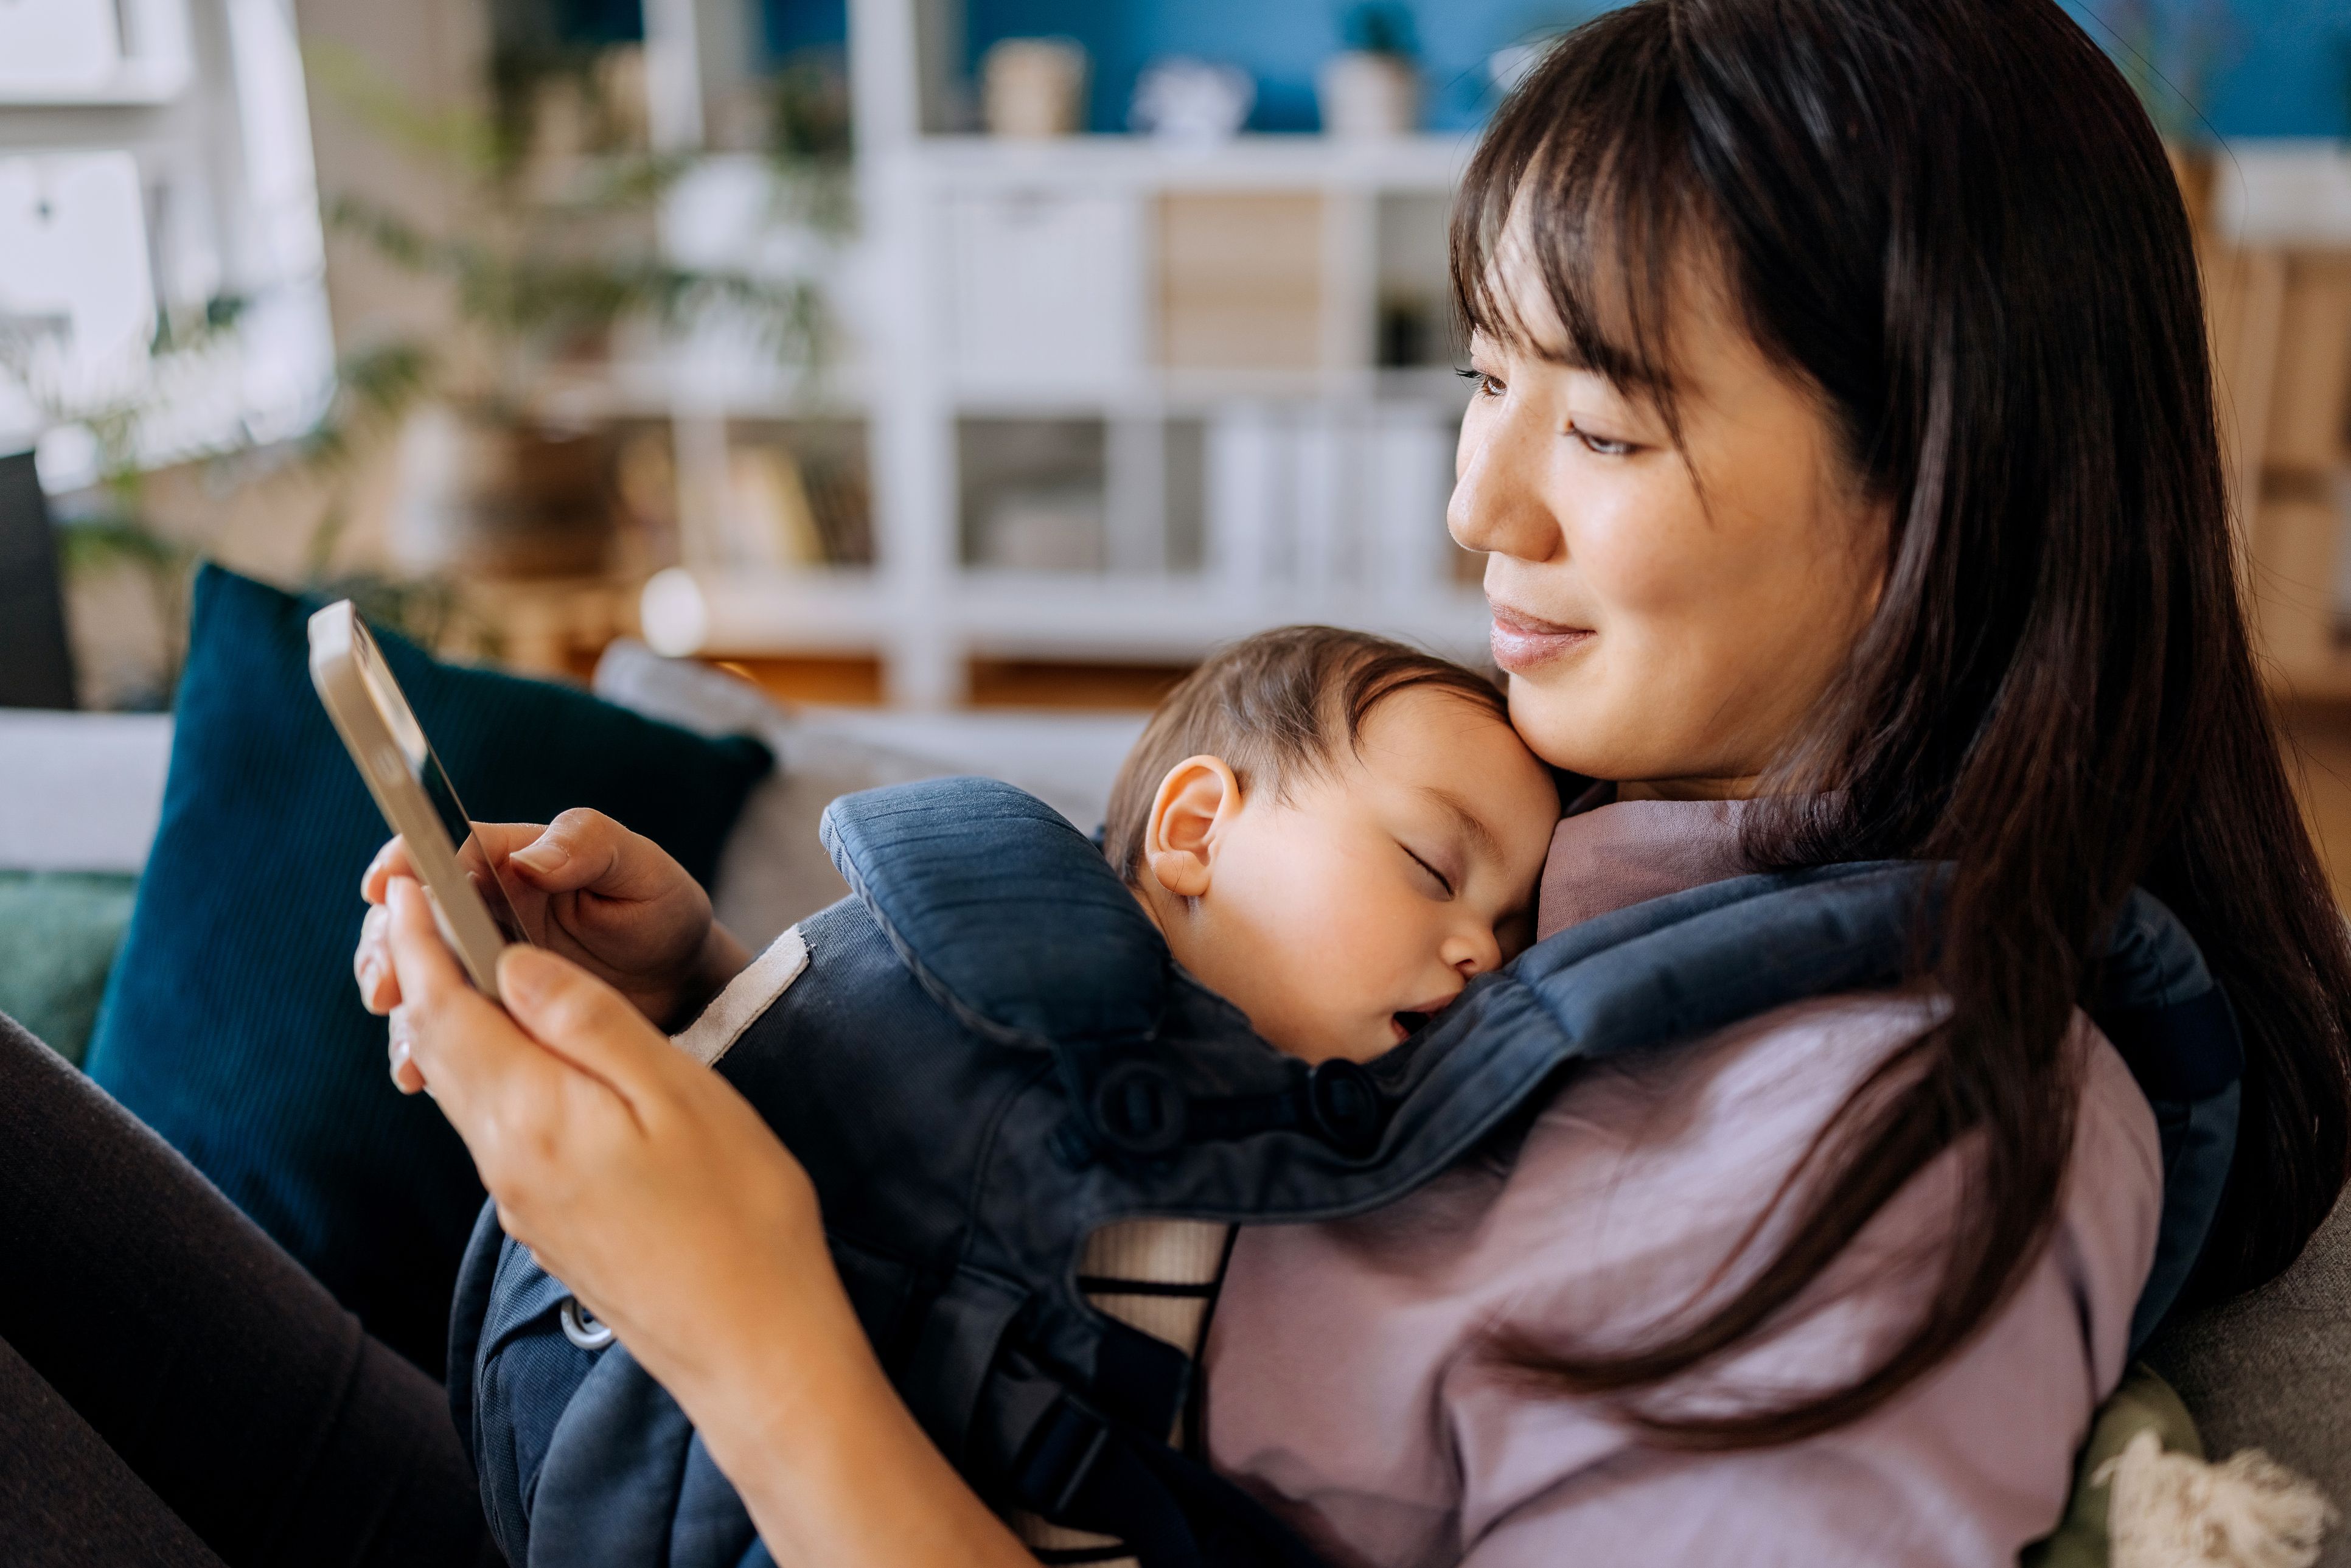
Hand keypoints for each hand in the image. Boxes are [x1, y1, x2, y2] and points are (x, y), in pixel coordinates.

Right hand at [354, 809, 749, 1044]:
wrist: (680, 985)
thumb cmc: (658, 911)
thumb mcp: (639, 868)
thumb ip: (587, 845)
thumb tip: (529, 859)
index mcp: (508, 859)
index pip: (441, 849)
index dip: (404, 862)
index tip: (382, 884)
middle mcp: (479, 908)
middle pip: (407, 916)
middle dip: (386, 945)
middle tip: (386, 981)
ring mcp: (476, 961)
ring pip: (412, 974)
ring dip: (399, 1003)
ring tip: (406, 1036)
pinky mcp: (484, 1009)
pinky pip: (439, 1025)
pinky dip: (423, 1047)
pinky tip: (421, 1074)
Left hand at [381, 879, 1031, 1567]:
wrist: (753, 1346)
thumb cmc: (739, 1212)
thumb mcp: (676, 1091)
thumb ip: (588, 1021)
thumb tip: (514, 965)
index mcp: (532, 1114)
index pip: (442, 1007)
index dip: (419, 939)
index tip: (408, 883)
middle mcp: (504, 1159)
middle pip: (438, 1048)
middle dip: (422, 973)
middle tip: (424, 908)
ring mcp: (520, 1198)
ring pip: (463, 1090)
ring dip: (452, 1023)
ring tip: (465, 967)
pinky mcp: (544, 1223)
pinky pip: (495, 1127)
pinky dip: (489, 1072)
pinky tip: (525, 1059)